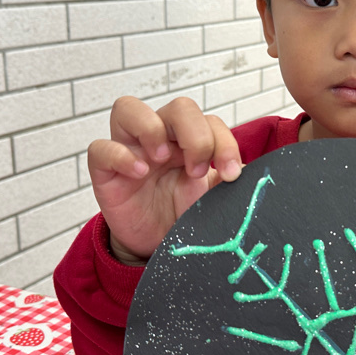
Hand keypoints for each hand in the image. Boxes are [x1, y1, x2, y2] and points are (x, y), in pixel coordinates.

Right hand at [87, 96, 242, 262]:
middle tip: (198, 170)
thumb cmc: (182, 215)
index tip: (231, 174)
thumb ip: (228, 181)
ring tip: (163, 159)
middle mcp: (161, 138)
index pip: (209, 121)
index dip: (224, 142)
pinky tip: (139, 173)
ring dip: (152, 129)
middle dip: (196, 135)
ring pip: (128, 108)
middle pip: (178, 108)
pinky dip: (120, 155)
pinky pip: (100, 148)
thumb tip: (255, 173)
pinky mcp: (105, 171)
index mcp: (190, 141)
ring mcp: (130, 150)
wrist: (157, 246)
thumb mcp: (211, 199)